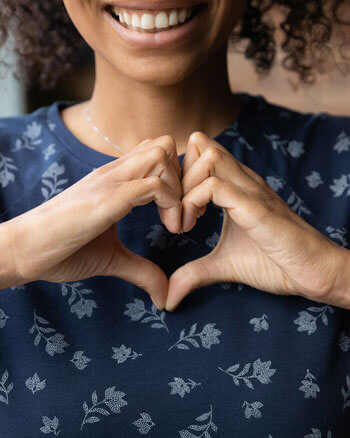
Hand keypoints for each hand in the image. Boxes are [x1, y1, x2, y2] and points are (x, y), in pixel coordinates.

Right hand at [8, 136, 187, 308]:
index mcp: (115, 180)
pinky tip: (170, 229)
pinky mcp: (107, 197)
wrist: (23, 250)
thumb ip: (141, 270)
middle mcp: (114, 172)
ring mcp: (109, 181)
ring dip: (180, 188)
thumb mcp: (112, 259)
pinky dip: (172, 204)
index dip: (177, 179)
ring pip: (161, 155)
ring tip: (177, 223)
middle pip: (163, 144)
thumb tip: (165, 294)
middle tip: (185, 213)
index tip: (180, 214)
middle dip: (184, 177)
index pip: (156, 153)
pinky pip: (153, 183)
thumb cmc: (62, 249)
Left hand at [165, 132, 347, 310]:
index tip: (175, 211)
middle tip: (174, 212)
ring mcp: (249, 189)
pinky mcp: (255, 206)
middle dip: (176, 176)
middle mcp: (241, 179)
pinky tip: (192, 227)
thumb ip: (193, 273)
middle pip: (199, 145)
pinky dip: (192, 203)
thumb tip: (167, 298)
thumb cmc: (275, 263)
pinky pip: (214, 186)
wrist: (315, 271)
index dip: (177, 177)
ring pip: (206, 156)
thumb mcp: (223, 265)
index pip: (197, 152)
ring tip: (184, 221)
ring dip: (184, 187)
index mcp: (234, 185)